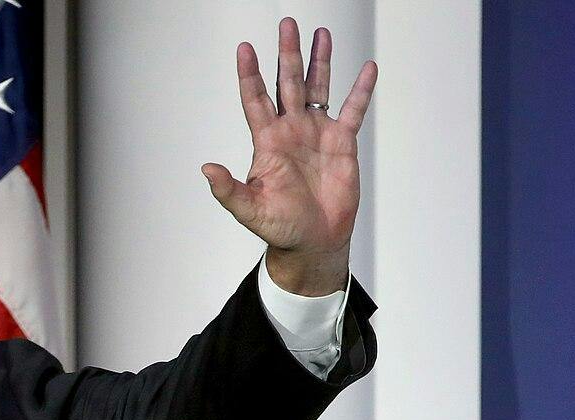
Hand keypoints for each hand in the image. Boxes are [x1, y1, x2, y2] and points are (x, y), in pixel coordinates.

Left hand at [201, 18, 375, 294]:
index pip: (255, 100)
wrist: (313, 241)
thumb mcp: (249, 210)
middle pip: (288, 83)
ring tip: (320, 34)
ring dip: (319, 61)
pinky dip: (361, 90)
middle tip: (287, 24)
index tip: (245, 48)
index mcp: (267, 143)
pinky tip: (367, 69)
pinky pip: (353, 110)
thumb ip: (228, 189)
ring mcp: (316, 134)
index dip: (250, 74)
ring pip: (318, 88)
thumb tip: (206, 170)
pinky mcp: (342, 143)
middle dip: (287, 54)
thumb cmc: (280, 228)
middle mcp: (291, 131)